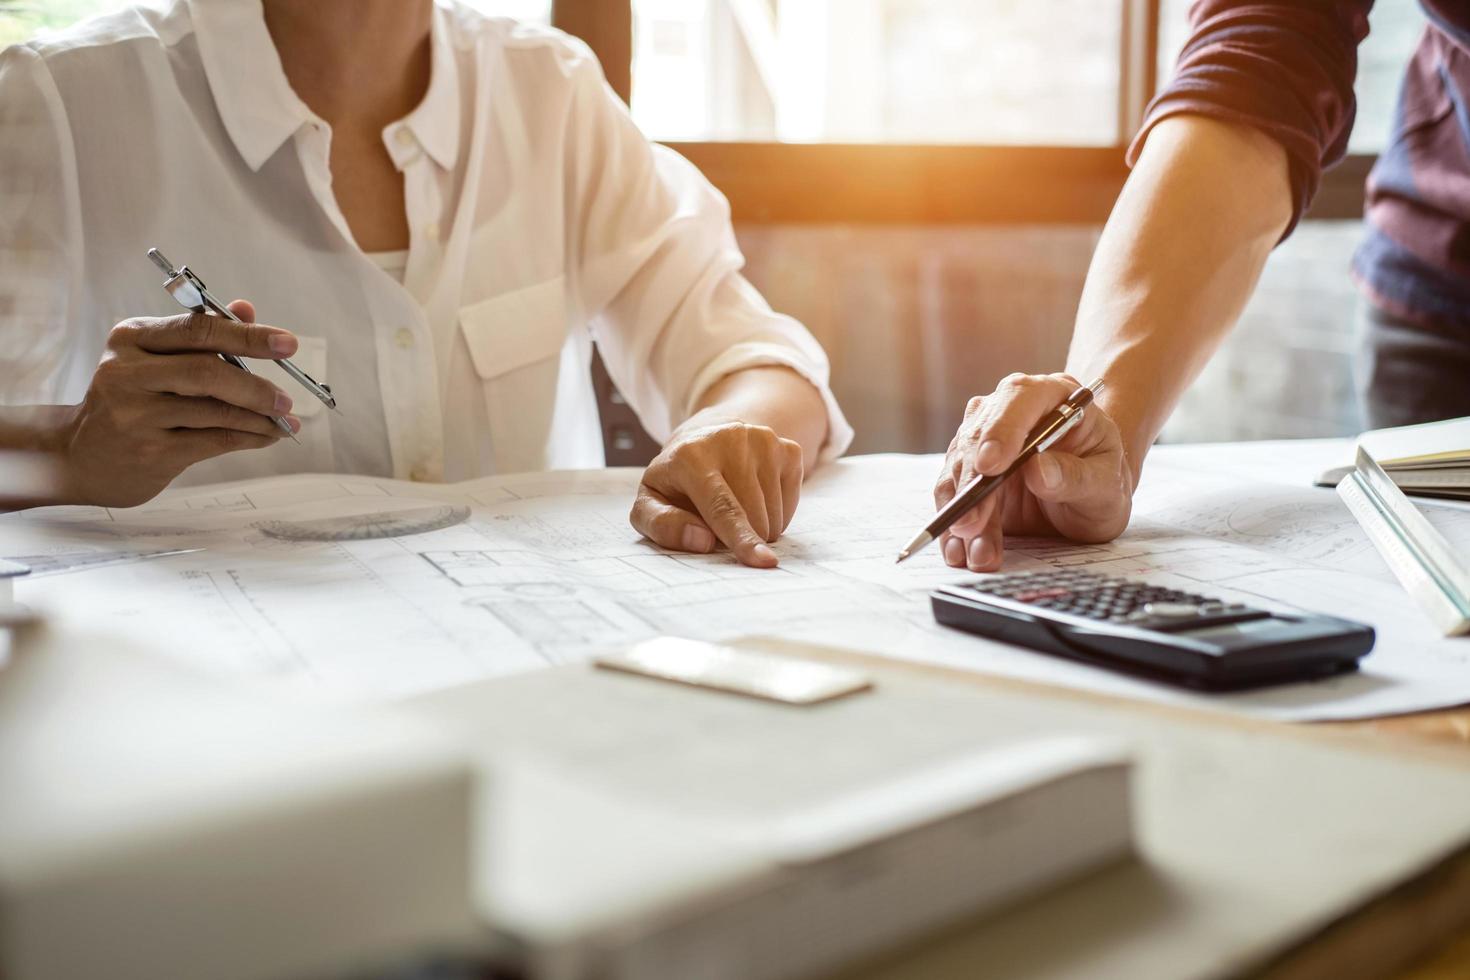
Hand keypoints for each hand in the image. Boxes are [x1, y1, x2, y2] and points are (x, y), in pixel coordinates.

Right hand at [55, 300, 299, 506]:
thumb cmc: (132, 398)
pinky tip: (267, 436)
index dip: (247, 335)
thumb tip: (248, 309)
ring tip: (284, 421)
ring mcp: (135, 415)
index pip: (197, 329)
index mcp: (131, 338)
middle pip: (206, 371)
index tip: (288, 343)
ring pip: (214, 410)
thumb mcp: (155, 358)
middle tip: (286, 399)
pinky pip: (213, 441)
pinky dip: (248, 437)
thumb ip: (201, 334)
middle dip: (255, 386)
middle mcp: (127, 373)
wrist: (80, 456)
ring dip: (258, 417)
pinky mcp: (149, 452)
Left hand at [630, 417, 803, 567]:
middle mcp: (731, 439)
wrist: (704, 442)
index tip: (762, 561)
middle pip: (754, 516)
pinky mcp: (788, 449)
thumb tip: (701, 541)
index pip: (722, 506)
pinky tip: (755, 497)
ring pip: (775, 516)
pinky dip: (776, 514)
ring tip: (736, 508)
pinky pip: (791, 504)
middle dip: (741, 537)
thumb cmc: (676, 484)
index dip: (741, 538)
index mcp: (691, 456)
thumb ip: (662, 525)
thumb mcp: (650, 503)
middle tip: (718, 525)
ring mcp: (764, 441)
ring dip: (758, 528)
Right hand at [934, 372, 1132, 570]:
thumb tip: (1038, 470)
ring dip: (962, 512)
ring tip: (974, 553)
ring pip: (959, 469)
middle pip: (978, 436)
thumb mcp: (1105, 486)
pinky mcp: (969, 471)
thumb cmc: (1102, 483)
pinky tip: (959, 550)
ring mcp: (984, 439)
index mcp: (1052, 396)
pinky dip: (952, 524)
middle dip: (971, 484)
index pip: (1019, 397)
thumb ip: (1075, 476)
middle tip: (971, 524)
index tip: (990, 466)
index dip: (1002, 429)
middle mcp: (1010, 410)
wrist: (1087, 499)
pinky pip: (952, 494)